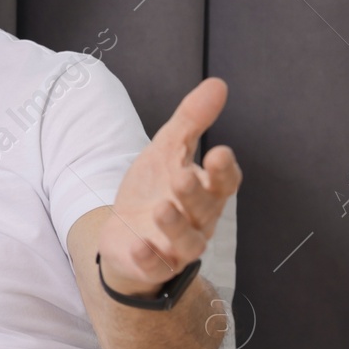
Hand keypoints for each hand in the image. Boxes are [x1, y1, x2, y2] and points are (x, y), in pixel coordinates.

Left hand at [100, 77, 241, 295]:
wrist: (124, 234)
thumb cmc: (153, 189)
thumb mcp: (166, 150)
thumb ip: (192, 120)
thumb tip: (218, 84)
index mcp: (206, 191)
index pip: (225, 182)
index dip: (224, 170)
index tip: (219, 152)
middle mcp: (198, 220)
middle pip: (205, 209)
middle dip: (195, 194)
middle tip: (181, 175)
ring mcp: (175, 246)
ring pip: (187, 241)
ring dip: (175, 225)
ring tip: (161, 208)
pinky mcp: (152, 264)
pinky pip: (155, 265)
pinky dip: (149, 257)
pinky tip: (139, 245)